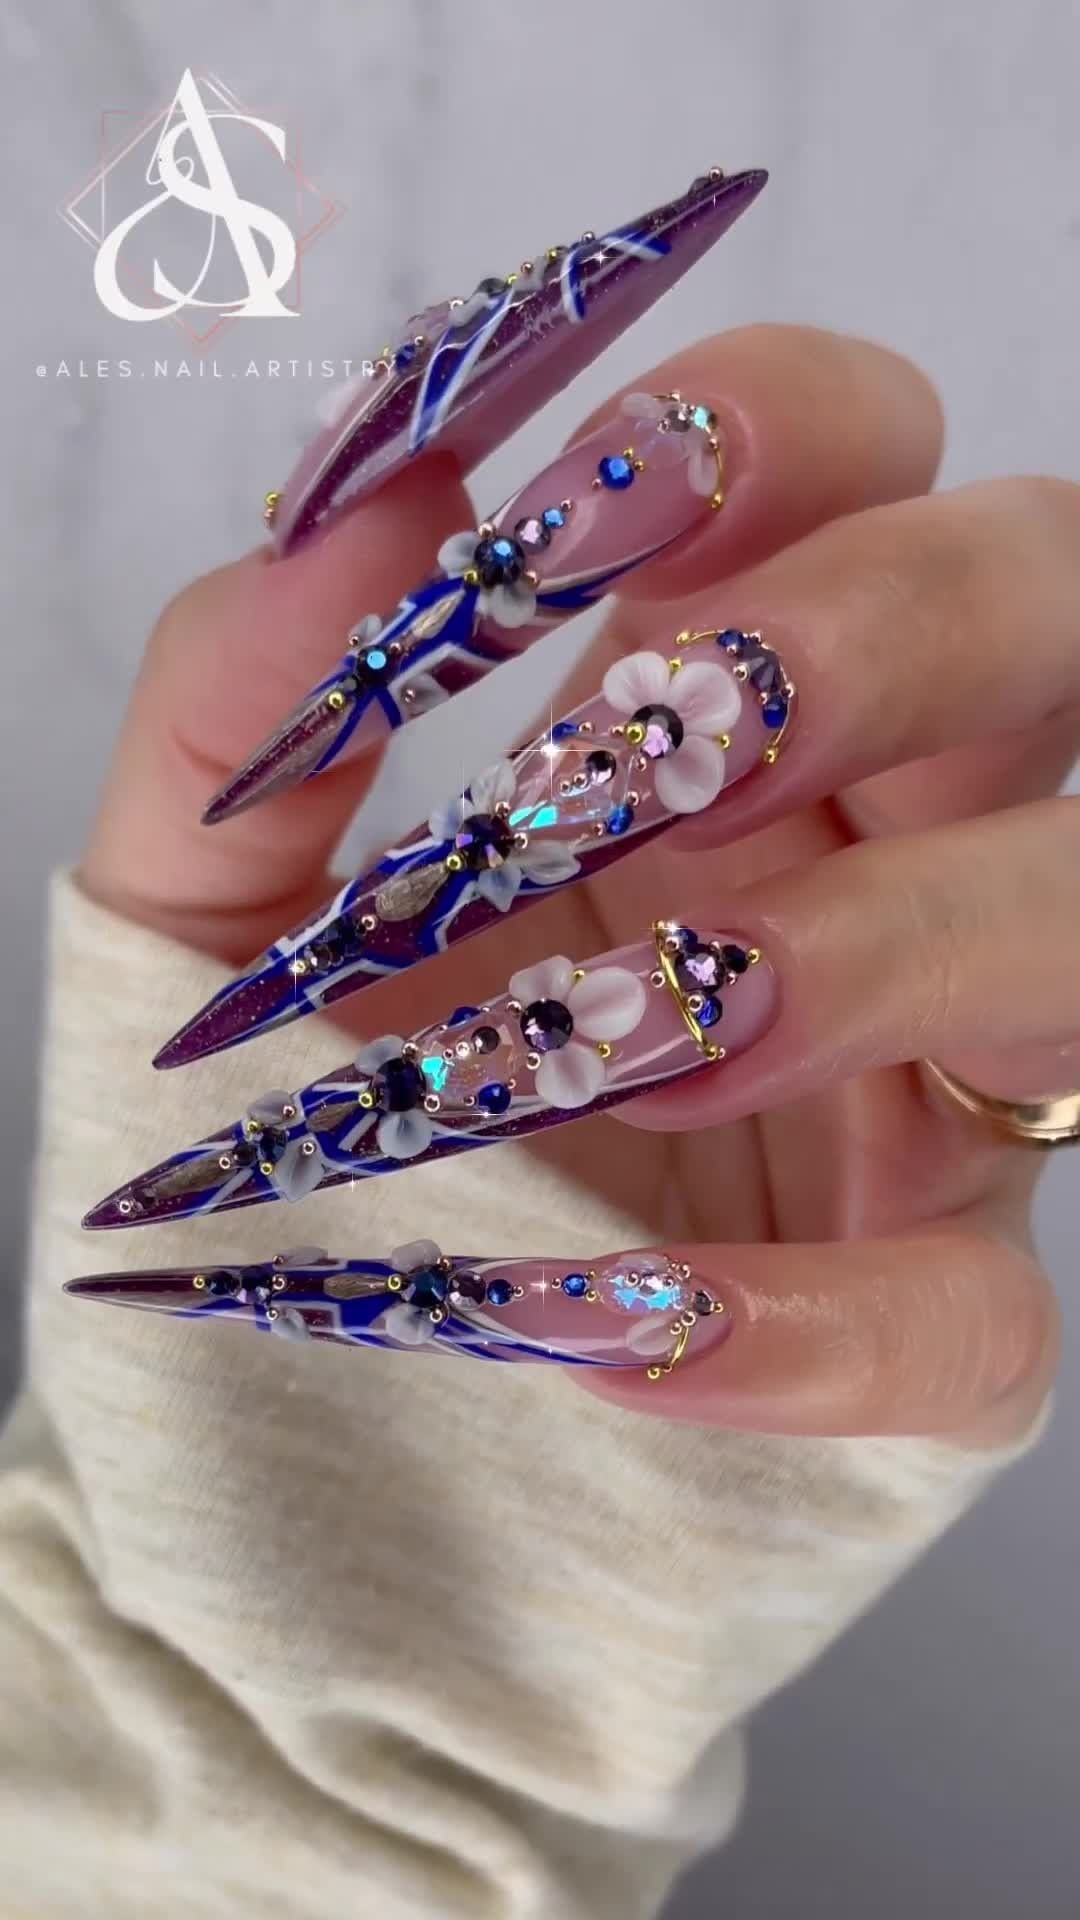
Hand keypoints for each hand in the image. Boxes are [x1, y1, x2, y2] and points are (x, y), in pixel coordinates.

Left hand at [80, 325, 1072, 1449]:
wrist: (287, 1416)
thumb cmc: (282, 1134)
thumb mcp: (201, 902)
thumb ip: (241, 696)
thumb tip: (361, 496)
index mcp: (709, 728)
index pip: (867, 468)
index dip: (788, 424)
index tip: (588, 498)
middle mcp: (864, 858)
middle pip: (1044, 629)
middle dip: (884, 632)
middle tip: (670, 736)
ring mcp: (922, 1090)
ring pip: (1074, 932)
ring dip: (878, 947)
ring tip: (645, 1029)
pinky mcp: (923, 1319)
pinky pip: (975, 1316)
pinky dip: (816, 1325)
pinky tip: (615, 1324)